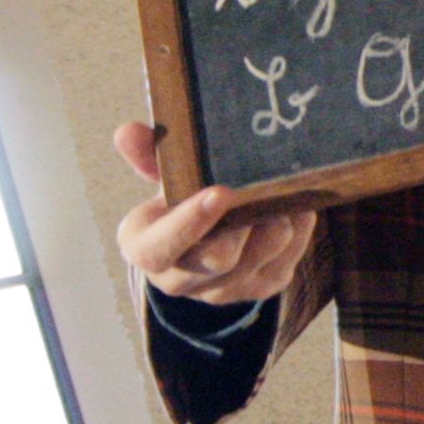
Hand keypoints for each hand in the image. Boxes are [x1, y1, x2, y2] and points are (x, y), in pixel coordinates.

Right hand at [114, 121, 316, 301]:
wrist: (209, 234)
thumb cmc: (182, 198)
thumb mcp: (164, 175)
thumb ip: (148, 155)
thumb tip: (128, 132)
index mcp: (146, 249)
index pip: (158, 248)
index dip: (189, 223)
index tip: (220, 192)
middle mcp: (180, 280)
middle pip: (217, 259)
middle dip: (244, 224)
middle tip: (263, 192)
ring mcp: (222, 291)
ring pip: (258, 260)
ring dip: (275, 224)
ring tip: (282, 193)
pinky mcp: (261, 288)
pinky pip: (286, 262)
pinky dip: (296, 232)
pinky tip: (296, 208)